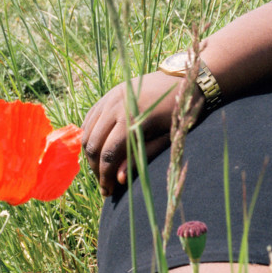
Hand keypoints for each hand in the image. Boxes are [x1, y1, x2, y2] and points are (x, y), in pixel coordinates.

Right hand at [81, 73, 194, 193]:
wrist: (184, 80)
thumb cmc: (180, 113)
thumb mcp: (166, 139)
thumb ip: (141, 158)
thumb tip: (118, 180)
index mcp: (132, 120)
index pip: (109, 155)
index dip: (105, 177)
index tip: (108, 192)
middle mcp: (115, 107)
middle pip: (93, 145)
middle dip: (96, 168)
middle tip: (104, 184)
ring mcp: (110, 98)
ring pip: (87, 132)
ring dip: (90, 154)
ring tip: (101, 169)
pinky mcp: (109, 94)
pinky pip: (90, 118)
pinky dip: (89, 135)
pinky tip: (98, 149)